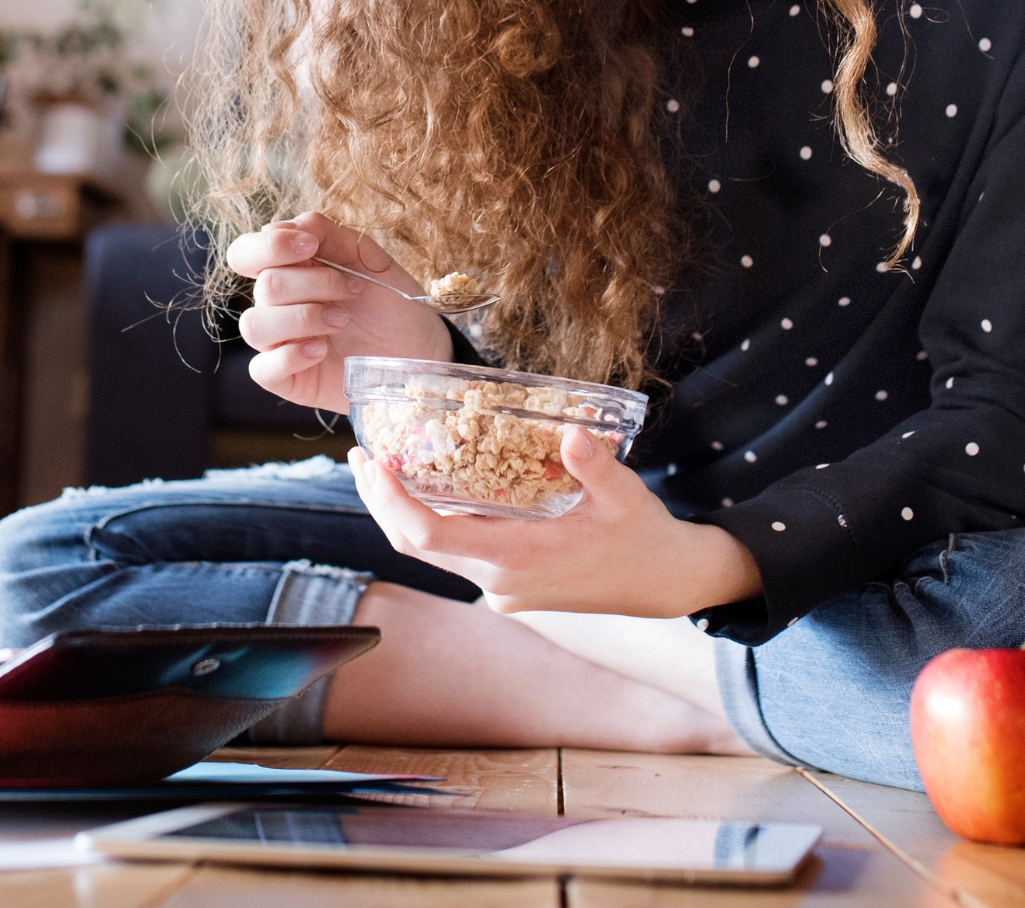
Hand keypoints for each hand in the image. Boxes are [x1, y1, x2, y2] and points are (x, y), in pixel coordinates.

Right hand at [224, 211, 450, 413]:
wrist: (422, 349)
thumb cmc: (392, 303)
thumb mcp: (368, 258)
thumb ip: (326, 234)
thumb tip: (281, 226)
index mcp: (291, 271)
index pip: (245, 253)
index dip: (269, 246)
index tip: (311, 246)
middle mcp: (278, 306)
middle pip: (264, 286)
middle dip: (313, 283)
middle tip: (352, 290)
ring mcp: (280, 344)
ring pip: (255, 325)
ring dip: (304, 317)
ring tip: (341, 321)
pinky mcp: (287, 379)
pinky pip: (262, 369)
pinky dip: (290, 356)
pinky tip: (321, 350)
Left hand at [351, 425, 764, 616]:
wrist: (663, 583)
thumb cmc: (642, 536)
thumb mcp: (625, 495)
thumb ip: (596, 466)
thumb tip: (571, 433)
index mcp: (519, 559)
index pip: (431, 537)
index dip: (391, 503)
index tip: (372, 466)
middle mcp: (500, 581)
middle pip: (416, 546)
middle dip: (381, 503)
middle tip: (361, 457)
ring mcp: (501, 590)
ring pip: (432, 554)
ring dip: (402, 514)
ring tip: (384, 467)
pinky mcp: (508, 588)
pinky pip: (456, 556)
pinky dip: (434, 524)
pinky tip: (432, 489)